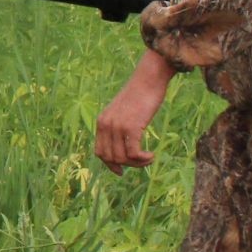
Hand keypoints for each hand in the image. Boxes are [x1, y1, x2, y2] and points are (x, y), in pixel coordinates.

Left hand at [96, 49, 176, 172]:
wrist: (148, 79)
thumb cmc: (140, 96)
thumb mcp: (123, 112)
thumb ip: (119, 128)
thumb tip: (125, 150)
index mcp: (101, 122)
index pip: (99, 152)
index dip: (110, 165)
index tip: (121, 171)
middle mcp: (105, 124)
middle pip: (111, 158)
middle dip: (127, 165)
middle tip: (142, 161)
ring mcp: (117, 126)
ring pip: (122, 158)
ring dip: (137, 163)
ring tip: (149, 158)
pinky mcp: (131, 127)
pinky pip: (133, 153)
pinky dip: (143, 159)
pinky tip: (152, 155)